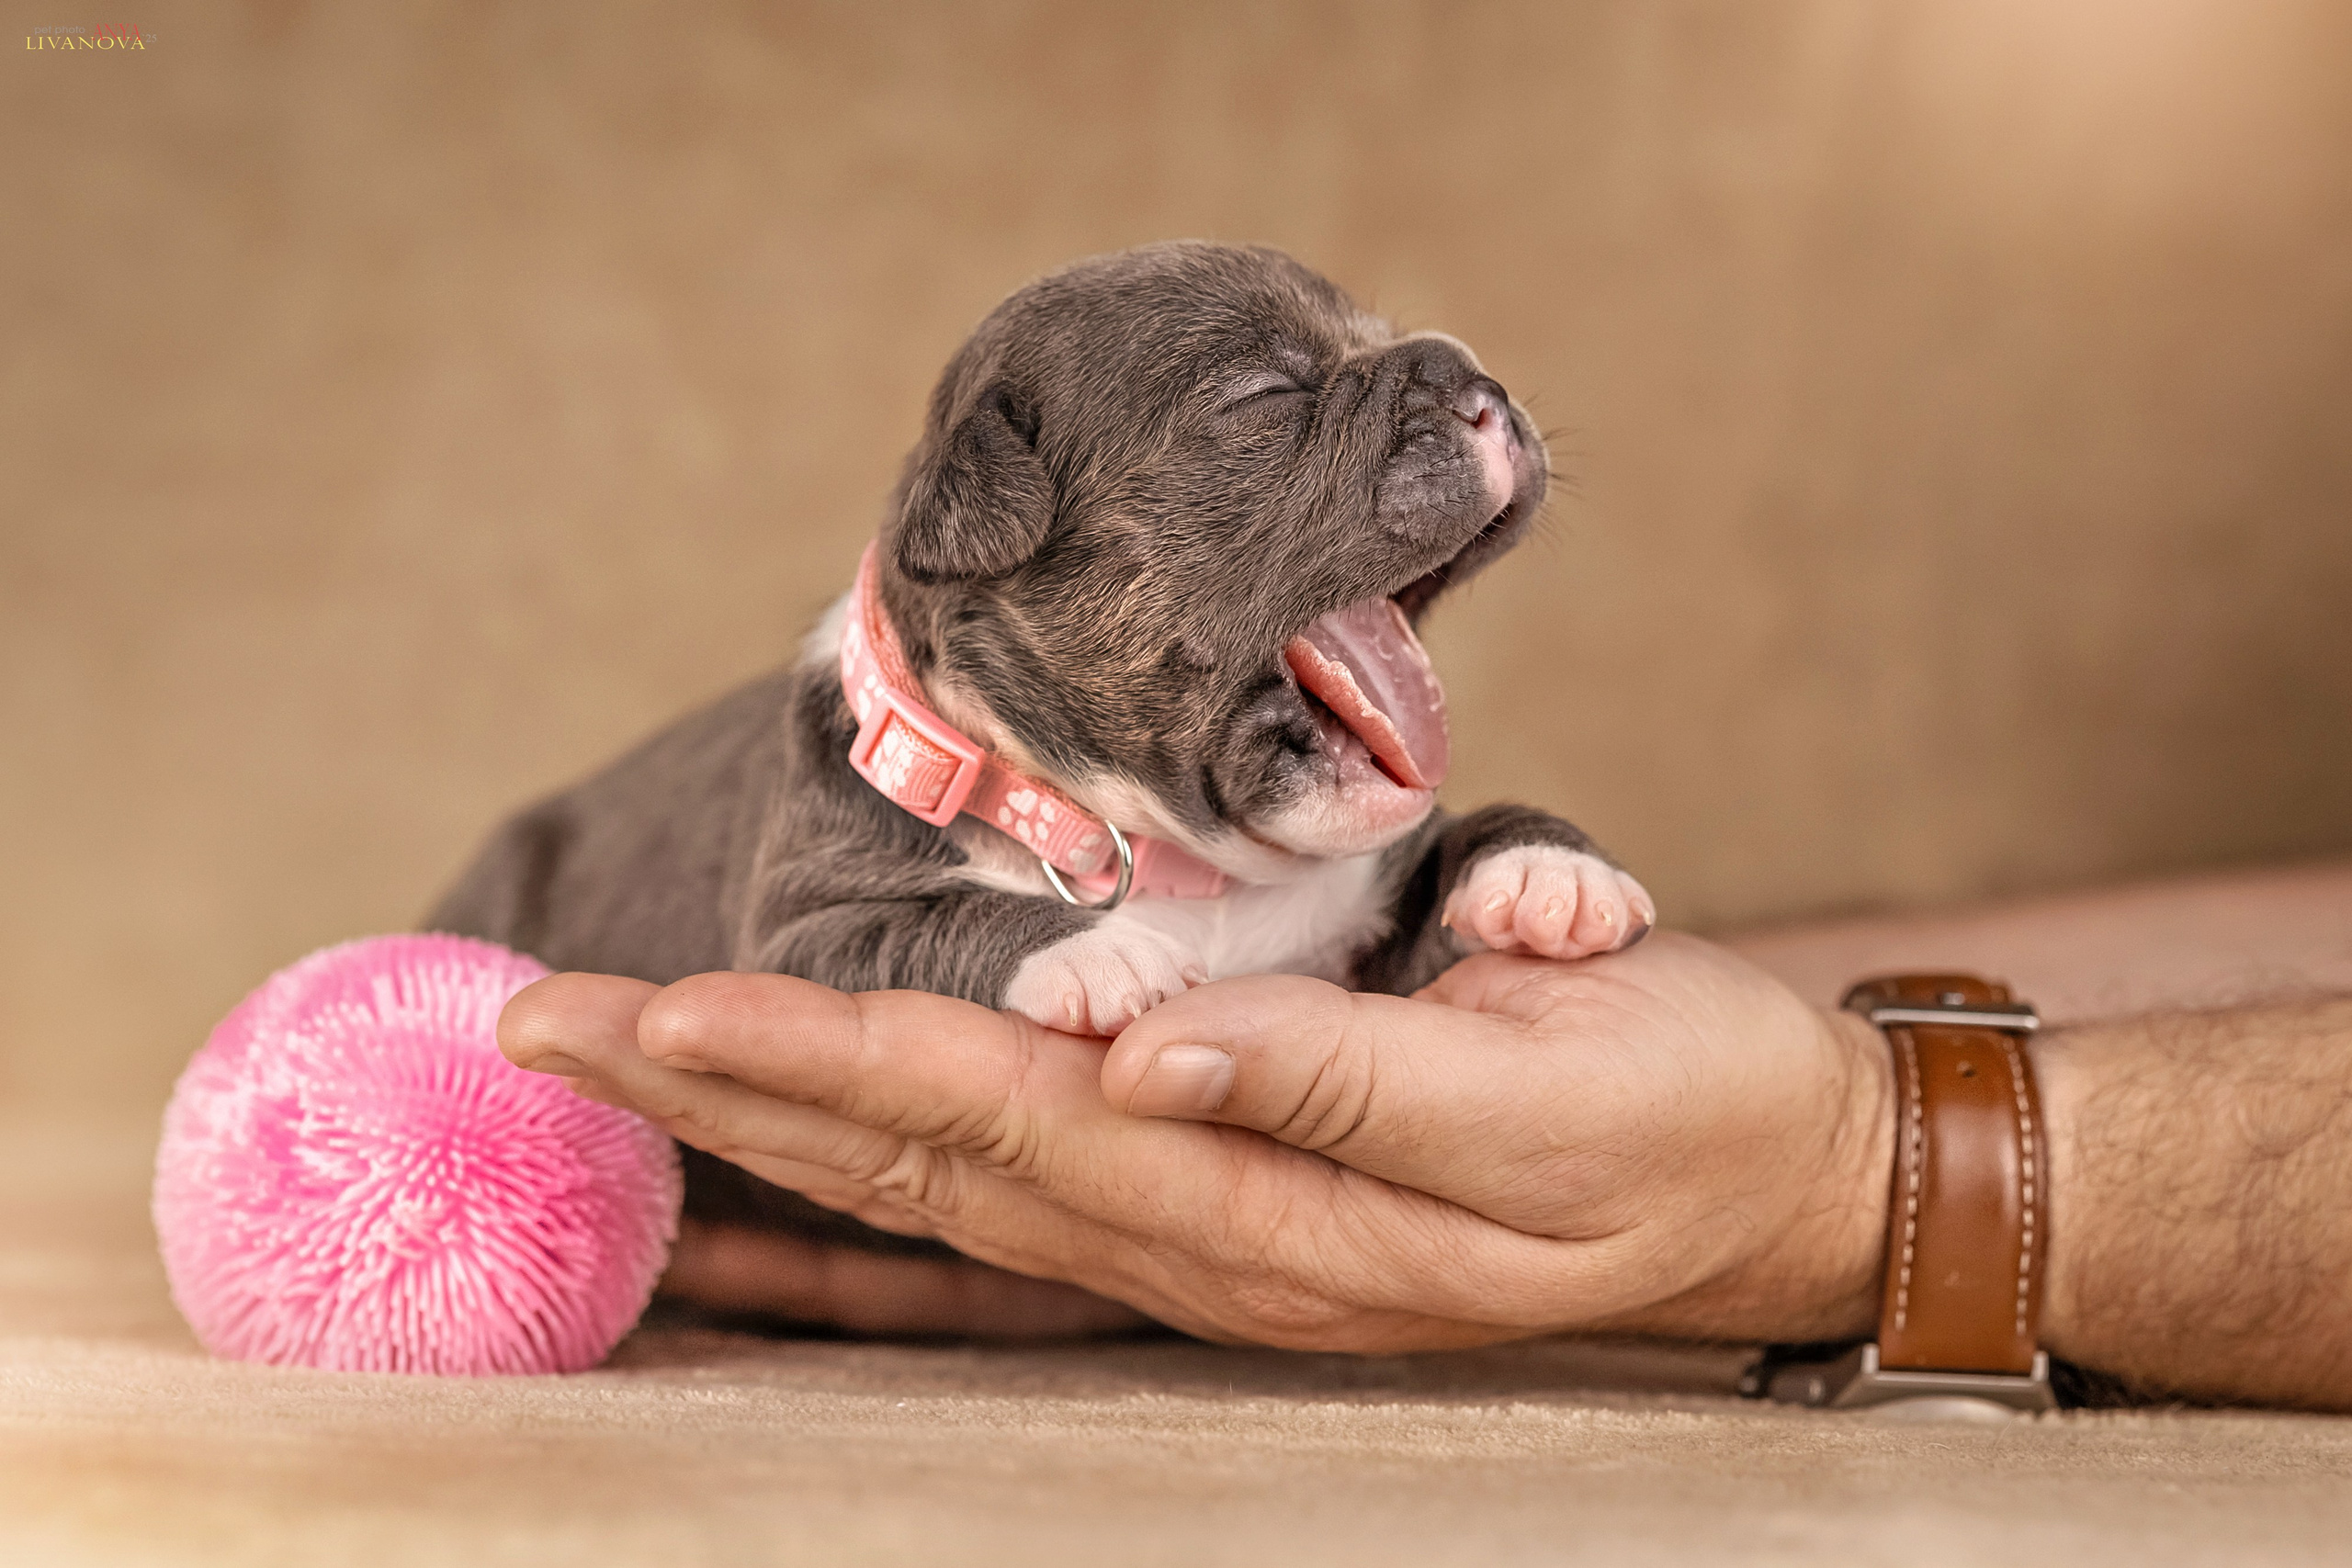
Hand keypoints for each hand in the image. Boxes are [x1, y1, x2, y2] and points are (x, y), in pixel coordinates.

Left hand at [500, 933, 1893, 1349]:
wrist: (1774, 1174)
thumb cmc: (1673, 1104)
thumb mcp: (1539, 1077)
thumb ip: (1338, 1068)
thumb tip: (1149, 1054)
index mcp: (1272, 1200)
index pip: (993, 1116)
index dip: (814, 1059)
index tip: (652, 1011)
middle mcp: (1206, 1242)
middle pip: (919, 1167)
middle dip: (723, 1096)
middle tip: (541, 1032)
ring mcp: (1205, 1244)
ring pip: (936, 1205)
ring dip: (764, 1150)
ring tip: (613, 1099)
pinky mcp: (1224, 1212)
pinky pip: (1006, 1234)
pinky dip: (870, 1229)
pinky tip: (774, 1231)